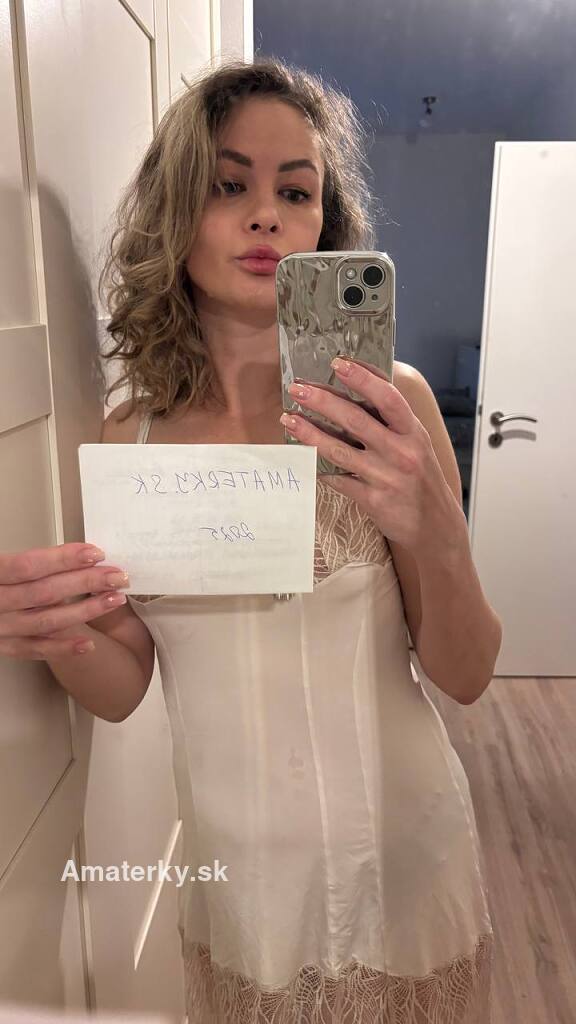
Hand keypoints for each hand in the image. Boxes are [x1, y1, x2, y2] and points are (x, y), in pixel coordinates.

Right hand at [0, 543, 128, 659]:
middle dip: (86, 582)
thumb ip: (20, 561)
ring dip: (85, 610)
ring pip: (46, 621)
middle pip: (46, 592)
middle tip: (118, 575)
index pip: (30, 565)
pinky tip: (88, 643)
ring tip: (114, 599)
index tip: (95, 553)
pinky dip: (62, 648)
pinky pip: (34, 650)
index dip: (64, 559)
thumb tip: (67, 556)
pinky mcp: (2, 647)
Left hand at [280, 356, 463, 556]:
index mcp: (414, 433)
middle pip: (356, 421)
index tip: (338, 363)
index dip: (363, 379)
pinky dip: (319, 469)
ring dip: (310, 433)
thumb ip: (394, 421)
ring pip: (340, 451)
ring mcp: (386, 478)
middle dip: (323, 402)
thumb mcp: (418, 444)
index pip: (388, 399)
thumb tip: (361, 387)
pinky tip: (302, 457)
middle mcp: (401, 453)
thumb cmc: (421, 478)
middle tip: (298, 389)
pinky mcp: (373, 501)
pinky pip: (338, 481)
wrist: (436, 526)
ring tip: (288, 419)